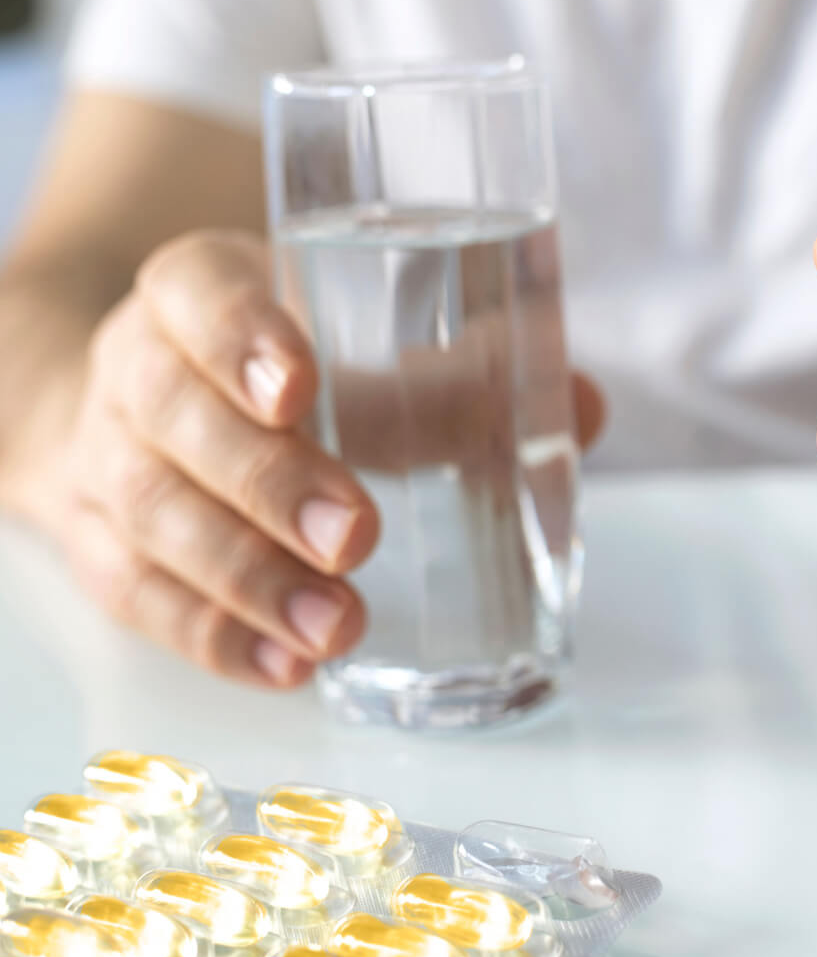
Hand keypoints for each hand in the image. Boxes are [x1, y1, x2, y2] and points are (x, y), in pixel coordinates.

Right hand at [35, 230, 603, 688]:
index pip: (197, 292)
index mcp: (197, 289)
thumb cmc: (281, 372)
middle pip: (175, 414)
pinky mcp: (95, 544)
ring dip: (247, 578)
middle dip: (268, 481)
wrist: (140, 410)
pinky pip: (137, 594)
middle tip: (356, 537)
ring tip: (338, 626)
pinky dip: (213, 636)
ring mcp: (104, 456)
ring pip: (152, 512)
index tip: (299, 387)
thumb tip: (581, 406)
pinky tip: (288, 667)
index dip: (238, 335)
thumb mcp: (352, 341)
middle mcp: (136, 365)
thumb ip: (461, 373)